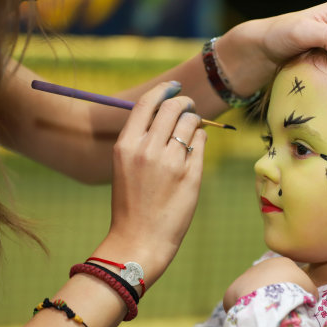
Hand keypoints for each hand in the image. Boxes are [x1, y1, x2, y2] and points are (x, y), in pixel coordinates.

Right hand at [93, 81, 206, 287]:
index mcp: (126, 145)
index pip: (147, 103)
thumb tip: (166, 112)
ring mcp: (172, 161)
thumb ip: (142, 139)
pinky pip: (201, 142)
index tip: (173, 87)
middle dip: (185, 102)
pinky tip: (195, 148)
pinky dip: (201, 139)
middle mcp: (148, 149)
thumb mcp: (125, 166)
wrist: (139, 239)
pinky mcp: (192, 174)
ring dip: (194, 122)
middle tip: (189, 106)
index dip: (163, 90)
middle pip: (174, 107)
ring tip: (191, 131)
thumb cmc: (132, 203)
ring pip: (192, 123)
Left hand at [223, 257, 317, 311]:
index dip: (288, 291)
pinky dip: (243, 313)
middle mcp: (260, 267)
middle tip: (276, 311)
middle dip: (269, 296)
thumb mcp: (310, 289)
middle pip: (265, 283)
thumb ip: (308, 291)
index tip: (290, 303)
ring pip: (249, 293)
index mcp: (280, 263)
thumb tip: (309, 297)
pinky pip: (236, 304)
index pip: (283, 276)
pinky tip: (251, 320)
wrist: (273, 296)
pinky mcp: (231, 292)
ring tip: (264, 317)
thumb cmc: (296, 291)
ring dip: (255, 304)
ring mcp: (244, 278)